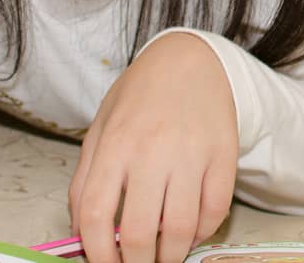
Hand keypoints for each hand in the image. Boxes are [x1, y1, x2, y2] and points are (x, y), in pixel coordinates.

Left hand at [69, 32, 237, 262]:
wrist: (191, 60)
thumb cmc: (140, 97)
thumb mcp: (100, 128)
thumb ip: (84, 180)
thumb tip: (80, 233)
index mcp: (114, 145)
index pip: (96, 216)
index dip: (97, 254)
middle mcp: (152, 151)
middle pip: (140, 232)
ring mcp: (191, 153)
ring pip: (181, 228)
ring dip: (171, 257)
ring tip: (165, 258)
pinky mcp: (224, 155)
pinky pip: (216, 210)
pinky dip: (203, 233)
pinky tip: (192, 233)